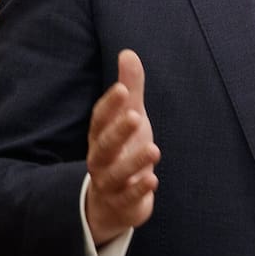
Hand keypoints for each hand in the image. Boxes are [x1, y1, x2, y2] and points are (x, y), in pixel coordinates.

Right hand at [85, 49, 160, 245]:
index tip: (123, 89)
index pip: (99, 119)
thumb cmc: (122, 150)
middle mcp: (100, 159)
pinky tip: (152, 180)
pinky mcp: (122, 203)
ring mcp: (109, 183)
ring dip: (133, 162)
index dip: (110, 105)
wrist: (112, 200)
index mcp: (100, 136)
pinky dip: (138, 191)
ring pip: (115, 174)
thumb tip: (128, 52)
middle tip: (136, 116)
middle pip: (104, 146)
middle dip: (118, 131)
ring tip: (154, 148)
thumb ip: (130, 88)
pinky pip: (127, 198)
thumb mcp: (129, 117)